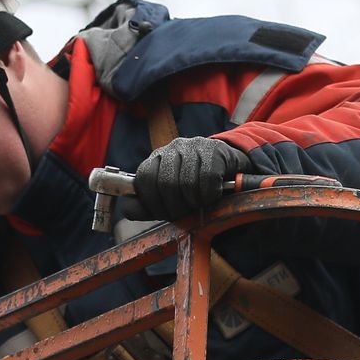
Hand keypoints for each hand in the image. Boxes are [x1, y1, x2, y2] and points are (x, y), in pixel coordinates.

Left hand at [128, 137, 253, 218]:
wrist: (232, 170)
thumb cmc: (197, 187)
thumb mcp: (170, 198)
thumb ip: (148, 206)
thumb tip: (127, 209)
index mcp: (157, 158)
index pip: (144, 179)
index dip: (153, 202)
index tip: (165, 214)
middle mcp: (173, 148)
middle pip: (165, 183)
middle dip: (175, 207)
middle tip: (185, 214)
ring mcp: (194, 145)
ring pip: (186, 183)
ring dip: (195, 202)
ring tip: (200, 204)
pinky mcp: (214, 150)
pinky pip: (206, 179)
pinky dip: (209, 194)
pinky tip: (213, 194)